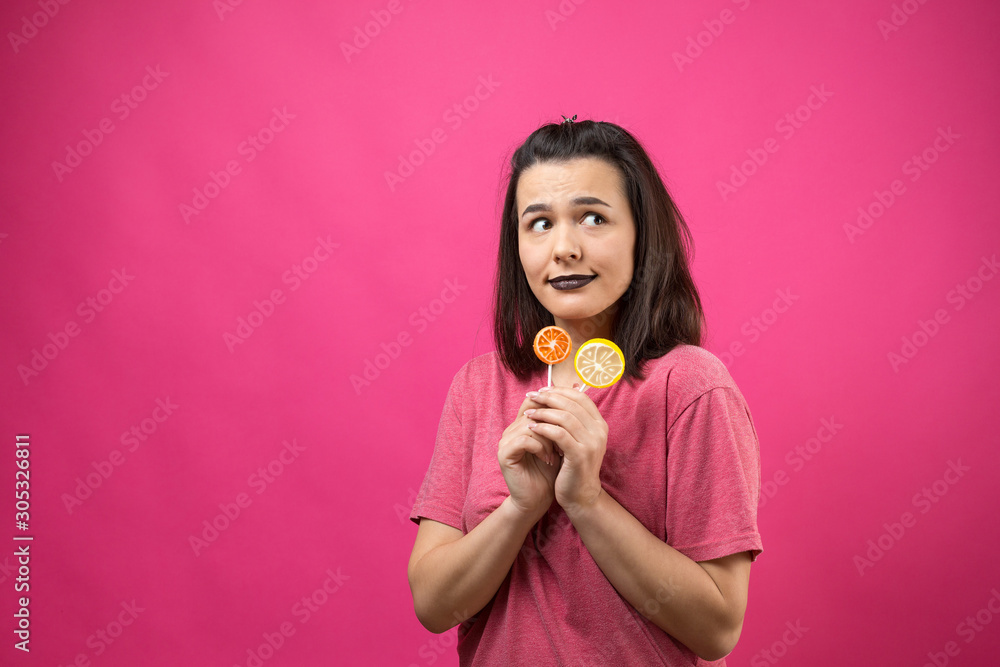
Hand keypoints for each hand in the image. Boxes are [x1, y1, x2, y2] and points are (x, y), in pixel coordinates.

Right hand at [497, 393, 560, 522]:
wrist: (539, 499)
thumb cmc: (551, 471)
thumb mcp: (561, 441)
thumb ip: (563, 420)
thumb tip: (579, 388)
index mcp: (523, 423)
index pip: (536, 400)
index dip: (555, 406)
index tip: (573, 420)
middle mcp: (512, 429)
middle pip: (534, 410)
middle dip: (554, 424)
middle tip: (567, 439)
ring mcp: (506, 440)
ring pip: (531, 425)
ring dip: (549, 439)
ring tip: (558, 453)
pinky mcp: (504, 453)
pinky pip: (524, 440)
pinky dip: (540, 448)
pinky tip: (548, 459)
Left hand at [523, 385, 607, 512]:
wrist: (581, 495)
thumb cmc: (574, 465)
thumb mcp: (577, 439)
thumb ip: (572, 418)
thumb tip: (562, 391)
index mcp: (600, 424)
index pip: (581, 397)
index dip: (560, 390)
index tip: (541, 390)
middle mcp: (599, 431)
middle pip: (572, 404)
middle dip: (548, 398)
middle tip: (531, 397)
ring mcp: (592, 443)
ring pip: (565, 417)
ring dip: (543, 412)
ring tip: (528, 413)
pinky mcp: (580, 455)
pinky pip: (559, 434)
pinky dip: (543, 428)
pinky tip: (532, 427)